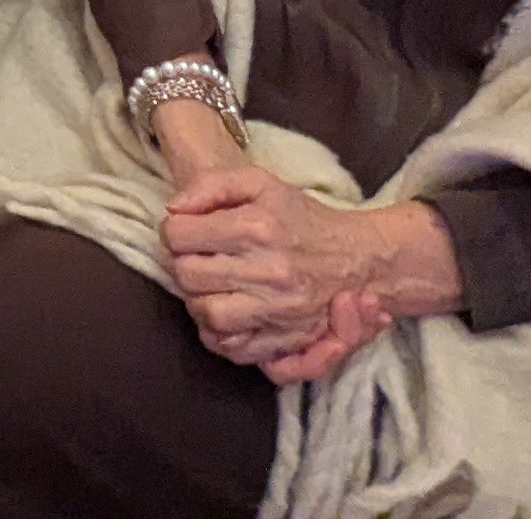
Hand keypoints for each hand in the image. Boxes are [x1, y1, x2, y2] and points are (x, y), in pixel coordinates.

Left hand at [160, 168, 456, 384]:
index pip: (180, 235)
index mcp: (258, 227)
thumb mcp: (260, 183)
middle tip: (198, 259)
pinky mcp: (286, 337)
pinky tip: (225, 313)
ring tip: (210, 287)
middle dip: (182, 265)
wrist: (357, 258)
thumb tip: (173, 209)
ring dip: (197, 301)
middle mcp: (269, 270)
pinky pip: (233, 348)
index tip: (186, 232)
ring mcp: (278, 308)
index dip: (173, 231)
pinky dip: (218, 336)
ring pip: (207, 314)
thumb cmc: (301, 217)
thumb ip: (212, 185)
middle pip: (187, 276)